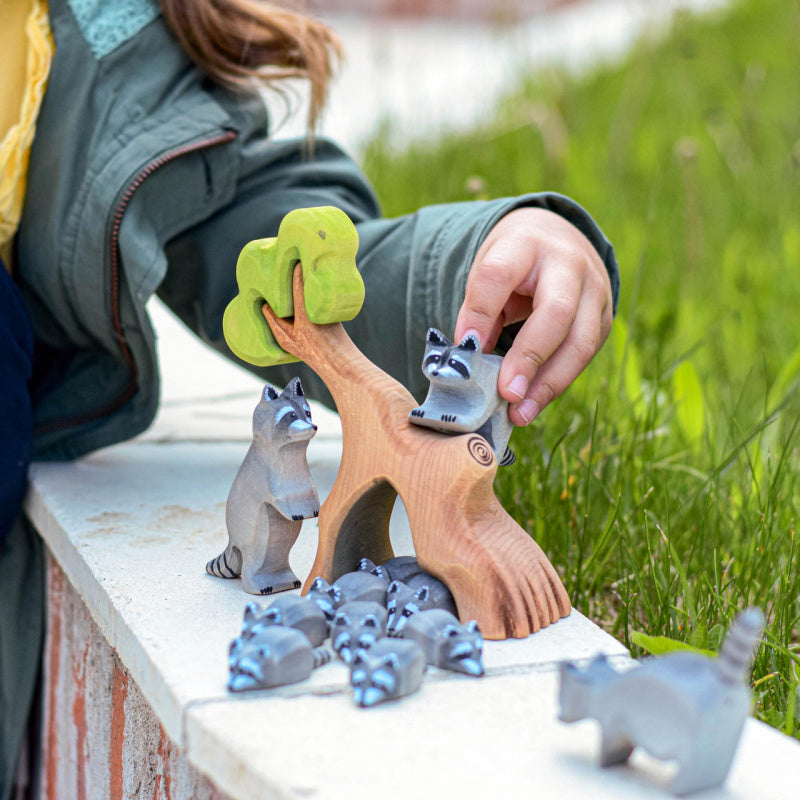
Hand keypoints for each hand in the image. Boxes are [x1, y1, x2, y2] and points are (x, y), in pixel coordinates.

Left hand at [454, 207, 612, 426]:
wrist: (556, 240)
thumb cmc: (514, 262)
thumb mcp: (488, 270)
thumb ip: (479, 309)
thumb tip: (473, 356)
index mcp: (526, 243)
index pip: (499, 275)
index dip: (480, 312)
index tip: (465, 346)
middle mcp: (569, 263)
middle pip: (557, 311)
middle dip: (530, 356)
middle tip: (506, 394)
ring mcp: (595, 291)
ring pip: (580, 342)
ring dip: (548, 383)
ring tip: (519, 412)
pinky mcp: (605, 318)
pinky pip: (584, 357)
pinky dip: (556, 383)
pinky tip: (533, 403)